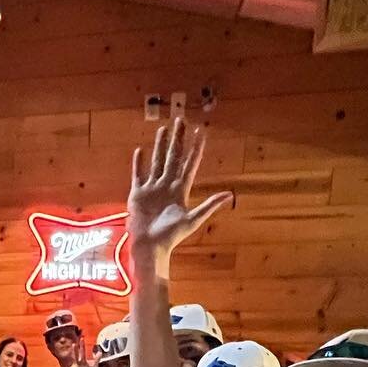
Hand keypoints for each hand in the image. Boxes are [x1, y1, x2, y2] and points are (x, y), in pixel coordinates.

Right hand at [128, 118, 233, 267]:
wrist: (149, 246)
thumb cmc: (171, 236)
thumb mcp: (193, 219)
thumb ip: (210, 205)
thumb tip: (230, 195)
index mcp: (180, 190)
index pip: (190, 163)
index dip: (195, 147)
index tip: (201, 131)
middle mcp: (167, 186)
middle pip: (173, 157)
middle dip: (178, 138)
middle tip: (181, 120)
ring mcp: (152, 188)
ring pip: (157, 161)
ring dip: (160, 145)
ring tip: (163, 129)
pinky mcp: (137, 194)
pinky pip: (138, 174)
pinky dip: (139, 163)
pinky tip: (140, 151)